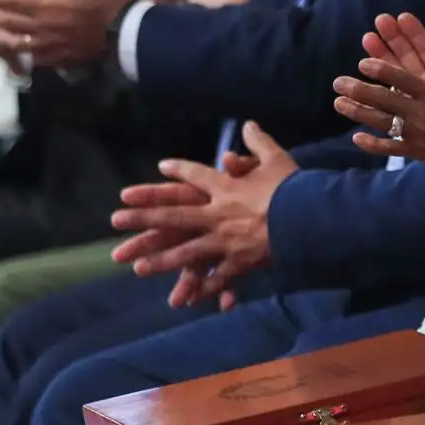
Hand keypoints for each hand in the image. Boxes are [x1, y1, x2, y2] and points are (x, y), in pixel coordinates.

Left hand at [0, 0, 134, 66]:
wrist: (127, 33)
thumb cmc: (108, 1)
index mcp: (46, 6)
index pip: (10, 1)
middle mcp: (43, 28)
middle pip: (8, 23)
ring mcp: (51, 46)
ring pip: (17, 43)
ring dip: (3, 34)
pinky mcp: (61, 58)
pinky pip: (35, 57)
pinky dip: (25, 51)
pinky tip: (25, 47)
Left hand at [111, 122, 296, 306]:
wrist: (308, 217)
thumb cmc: (294, 187)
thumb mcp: (277, 159)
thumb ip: (259, 142)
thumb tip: (249, 124)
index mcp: (226, 187)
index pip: (196, 175)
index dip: (179, 170)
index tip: (161, 167)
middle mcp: (218, 213)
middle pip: (174, 215)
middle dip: (143, 218)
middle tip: (116, 220)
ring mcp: (225, 240)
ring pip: (186, 252)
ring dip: (161, 260)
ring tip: (137, 267)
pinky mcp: (239, 262)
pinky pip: (217, 278)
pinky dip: (203, 288)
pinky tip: (185, 300)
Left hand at [333, 30, 424, 203]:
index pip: (403, 79)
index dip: (382, 70)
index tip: (363, 63)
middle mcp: (419, 113)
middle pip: (384, 100)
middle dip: (360, 91)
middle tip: (338, 82)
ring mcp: (414, 133)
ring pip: (381, 122)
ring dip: (358, 112)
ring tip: (339, 104)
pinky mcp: (414, 150)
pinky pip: (390, 147)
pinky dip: (372, 144)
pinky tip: (356, 138)